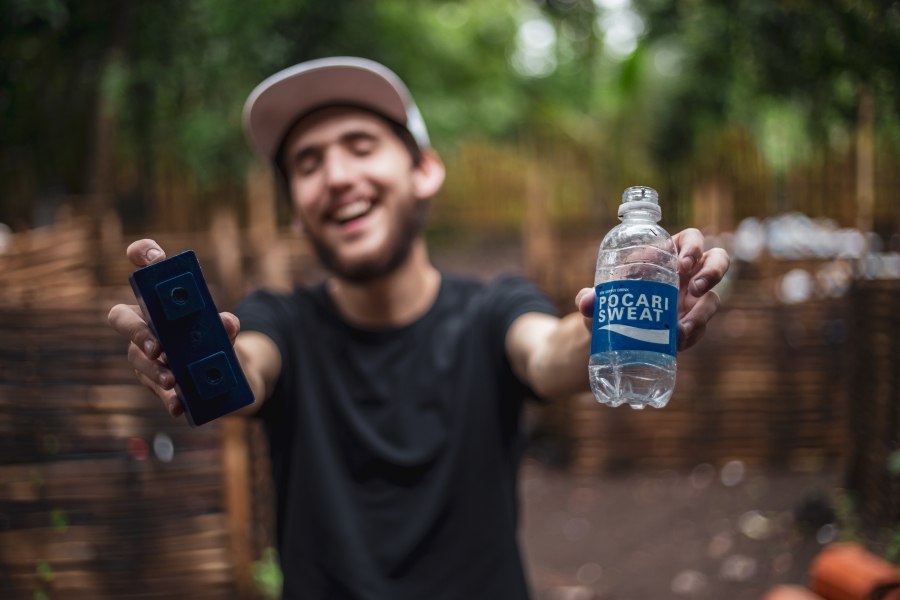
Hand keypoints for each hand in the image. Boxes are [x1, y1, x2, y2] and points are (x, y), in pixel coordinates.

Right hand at [107, 239, 240, 416]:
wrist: (232, 380)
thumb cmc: (221, 344)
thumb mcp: (228, 334)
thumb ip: (227, 326)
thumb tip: (227, 322)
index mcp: (161, 304)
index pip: (145, 273)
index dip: (142, 255)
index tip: (148, 255)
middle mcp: (147, 326)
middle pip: (122, 318)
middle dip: (137, 332)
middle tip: (159, 347)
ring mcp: (147, 356)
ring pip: (137, 359)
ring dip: (154, 370)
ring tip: (173, 380)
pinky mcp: (157, 384)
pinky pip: (156, 391)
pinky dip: (168, 399)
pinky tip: (178, 406)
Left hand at [574, 228, 729, 350]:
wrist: (613, 333)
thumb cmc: (611, 301)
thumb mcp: (599, 299)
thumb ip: (590, 297)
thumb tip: (586, 301)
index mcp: (667, 255)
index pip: (691, 239)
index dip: (694, 246)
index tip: (683, 263)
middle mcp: (686, 274)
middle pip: (717, 261)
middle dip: (713, 272)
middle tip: (695, 288)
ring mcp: (692, 299)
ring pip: (714, 298)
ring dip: (703, 312)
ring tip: (683, 327)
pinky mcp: (692, 323)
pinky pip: (701, 328)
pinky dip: (692, 335)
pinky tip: (678, 342)